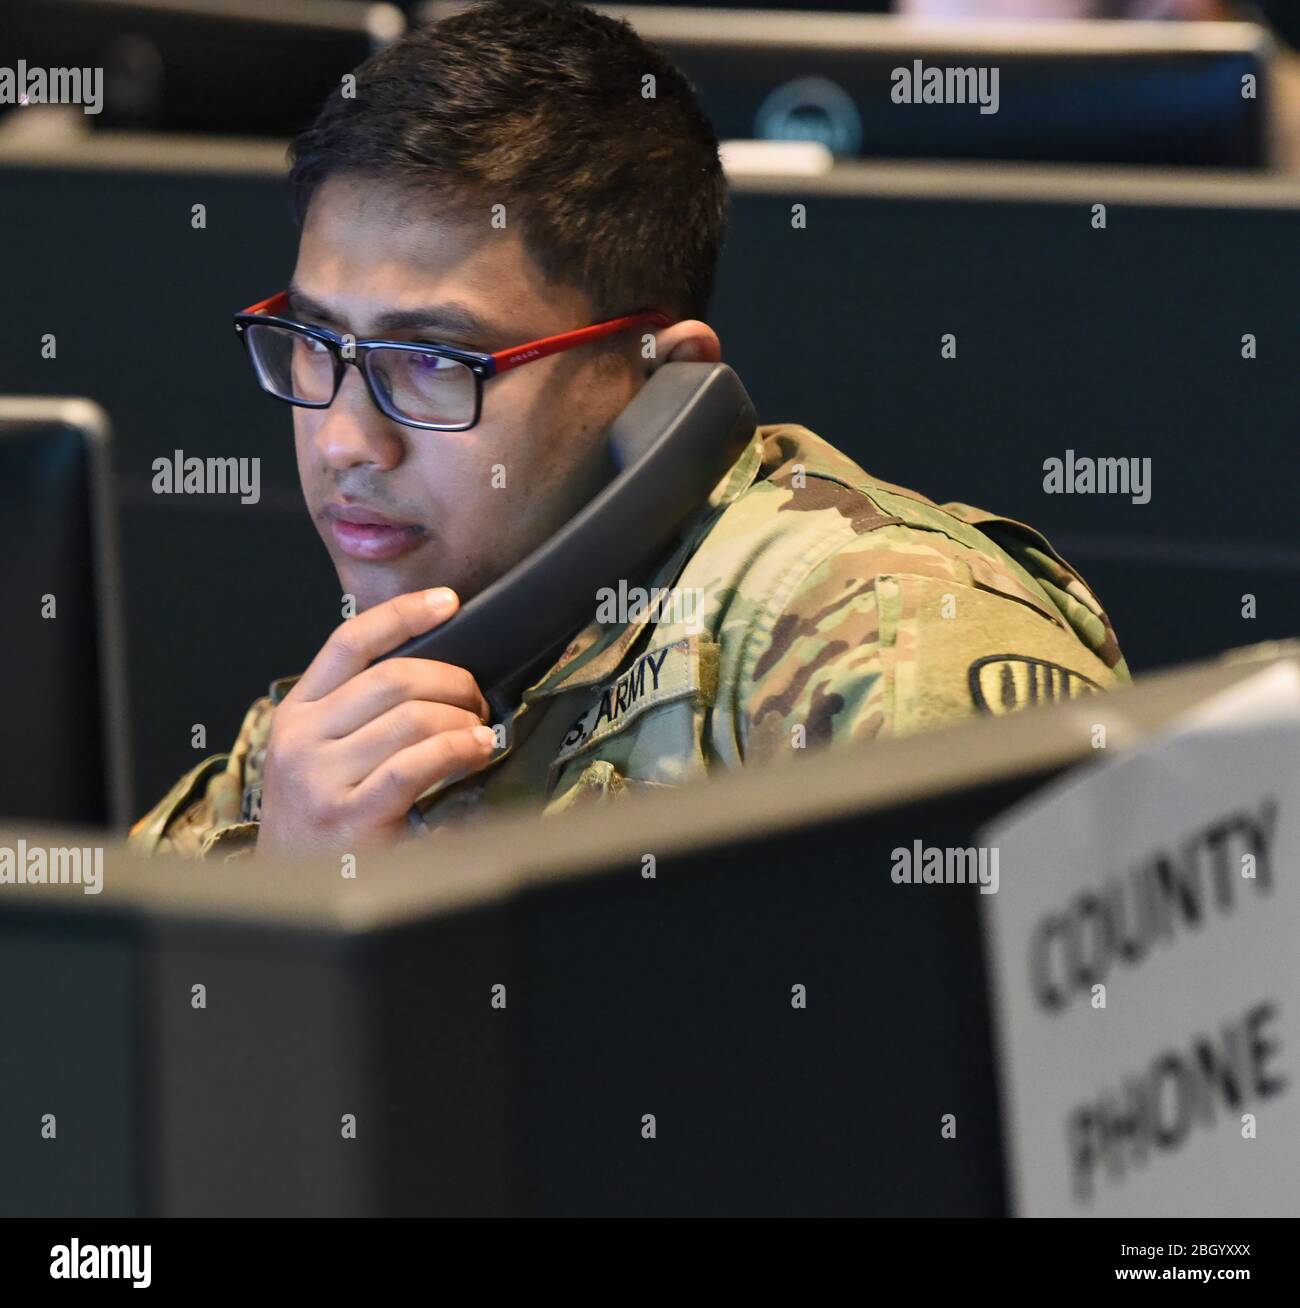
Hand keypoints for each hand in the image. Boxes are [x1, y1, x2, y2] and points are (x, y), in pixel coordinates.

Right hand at [256, 588, 495, 856]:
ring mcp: (320, 778)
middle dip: (453, 681)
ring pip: (412, 718)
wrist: (294, 897)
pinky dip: (458, 750)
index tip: (448, 602)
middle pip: (394, 678)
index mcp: (296, 714)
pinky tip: (478, 752)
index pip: (350, 642)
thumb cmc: (324, 822)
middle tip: (478, 701)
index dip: (402, 614)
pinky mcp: (349, 816)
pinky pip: (416, 765)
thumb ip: (360, 715)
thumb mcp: (322, 757)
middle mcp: (301, 739)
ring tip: (482, 734)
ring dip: (463, 720)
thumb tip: (436, 675)